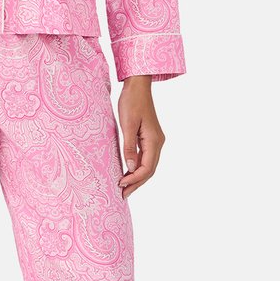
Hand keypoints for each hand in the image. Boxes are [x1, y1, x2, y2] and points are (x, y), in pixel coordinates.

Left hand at [117, 75, 164, 197]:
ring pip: (148, 165)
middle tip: (122, 195)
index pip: (147, 167)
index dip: (134, 179)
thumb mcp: (127, 124)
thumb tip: (131, 168)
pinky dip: (137, 167)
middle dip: (137, 183)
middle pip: (149, 170)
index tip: (120, 185)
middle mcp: (158, 142)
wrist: (137, 85)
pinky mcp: (149, 137)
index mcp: (154, 140)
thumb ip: (129, 147)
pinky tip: (128, 173)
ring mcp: (154, 140)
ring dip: (137, 177)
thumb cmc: (131, 101)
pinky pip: (145, 157)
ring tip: (124, 188)